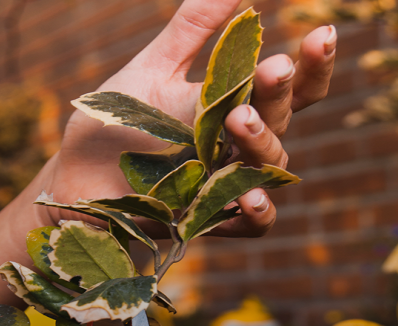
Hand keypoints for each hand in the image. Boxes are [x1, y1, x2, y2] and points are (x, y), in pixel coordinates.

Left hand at [44, 0, 336, 237]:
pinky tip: (252, 196)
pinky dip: (258, 212)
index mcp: (232, 105)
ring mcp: (225, 185)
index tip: (322, 33)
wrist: (75, 177)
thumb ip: (193, 28)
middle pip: (281, 121)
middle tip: (271, 69)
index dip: (312, 65)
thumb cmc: (114, 122)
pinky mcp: (208, 221)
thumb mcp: (152, 69)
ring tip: (238, 119)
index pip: (288, 88)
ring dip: (261, 142)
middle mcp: (237, 145)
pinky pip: (251, 224)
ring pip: (269, 168)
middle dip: (278, 95)